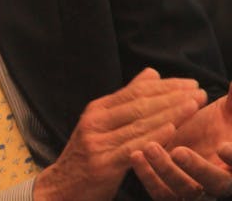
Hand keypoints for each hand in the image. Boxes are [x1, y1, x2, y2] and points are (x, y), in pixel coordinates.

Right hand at [34, 68, 206, 200]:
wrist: (63, 186)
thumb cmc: (88, 155)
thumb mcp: (102, 124)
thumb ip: (127, 101)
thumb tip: (152, 74)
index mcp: (97, 110)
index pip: (134, 92)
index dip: (165, 86)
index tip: (190, 83)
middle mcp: (95, 121)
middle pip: (138, 104)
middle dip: (172, 97)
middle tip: (198, 91)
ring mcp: (97, 141)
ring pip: (138, 124)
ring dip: (169, 113)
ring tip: (193, 105)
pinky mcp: (103, 163)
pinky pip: (132, 147)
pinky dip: (152, 137)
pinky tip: (171, 130)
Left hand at [131, 82, 231, 198]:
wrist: (197, 140)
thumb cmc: (218, 125)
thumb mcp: (228, 113)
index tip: (223, 147)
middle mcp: (220, 181)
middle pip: (215, 184)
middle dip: (197, 169)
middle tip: (179, 152)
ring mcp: (196, 190)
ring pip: (184, 190)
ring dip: (166, 170)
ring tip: (149, 148)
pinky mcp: (172, 191)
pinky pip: (161, 192)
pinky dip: (148, 176)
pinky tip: (135, 155)